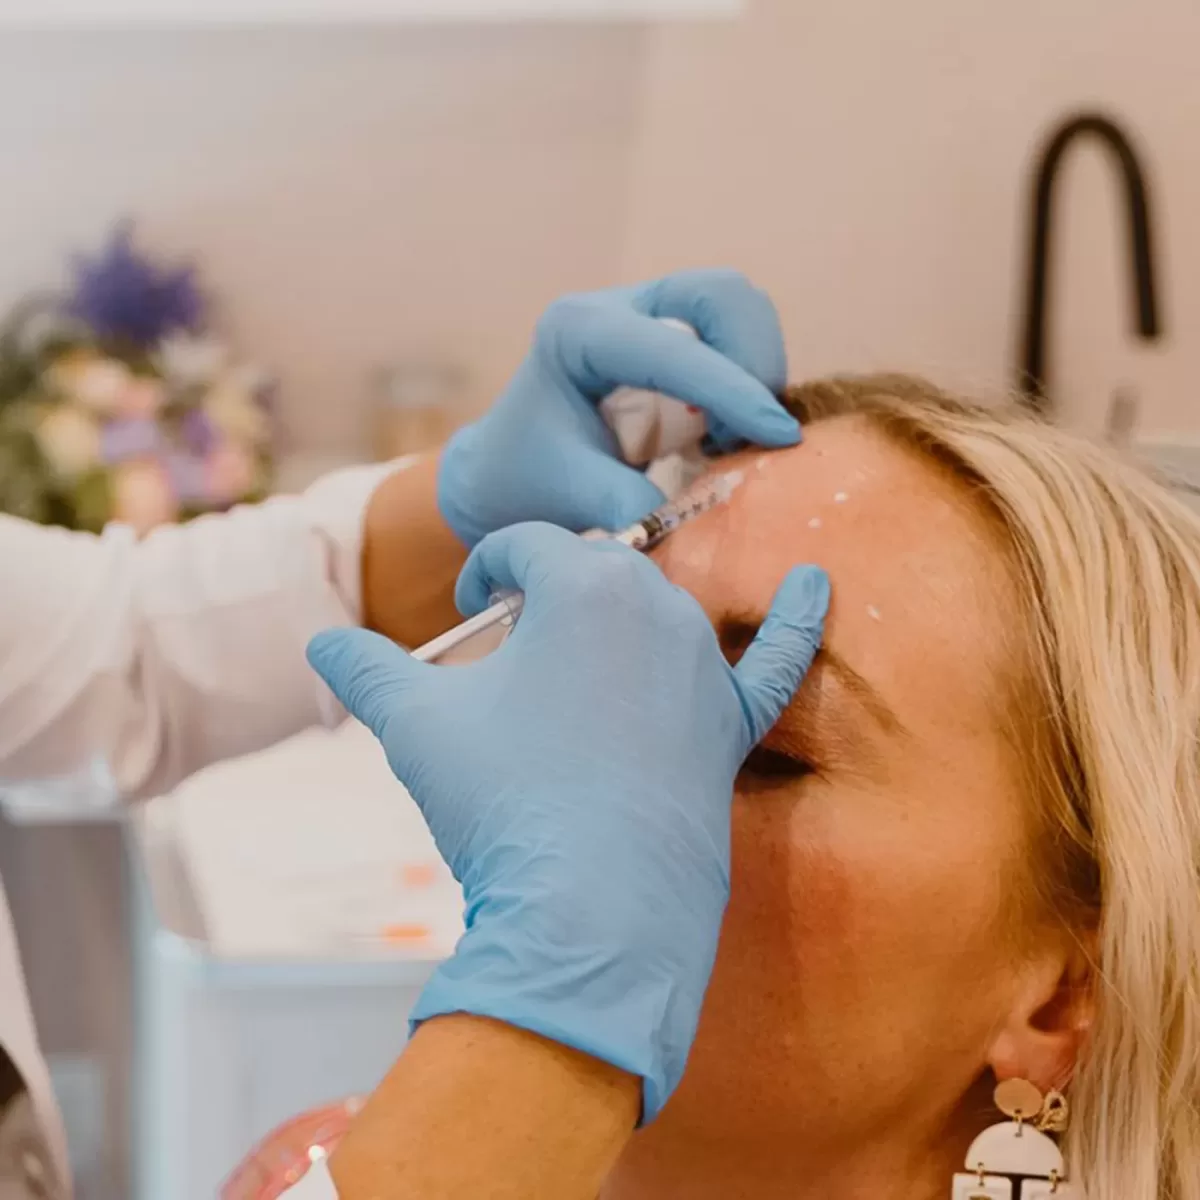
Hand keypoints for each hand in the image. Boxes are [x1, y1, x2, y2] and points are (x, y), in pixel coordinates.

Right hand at [307, 525, 827, 1119]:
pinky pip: (777, 662)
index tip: (465, 615)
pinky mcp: (731, 726)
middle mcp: (657, 607)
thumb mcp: (415, 723)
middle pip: (591, 575)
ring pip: (656, 617)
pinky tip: (821, 581)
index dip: (483, 574)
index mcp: (583, 584)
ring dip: (615, 626)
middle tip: (510, 657)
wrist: (590, 907)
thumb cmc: (501, 799)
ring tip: (574, 671)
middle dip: (544, 600)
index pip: (523, 547)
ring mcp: (703, 667)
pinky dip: (800, 621)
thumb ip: (363, 668)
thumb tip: (317, 639)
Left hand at [437, 269, 797, 545]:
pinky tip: (725, 432)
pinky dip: (749, 380)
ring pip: (737, 307)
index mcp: (577, 333)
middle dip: (751, 359)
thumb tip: (687, 513)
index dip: (731, 390)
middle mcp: (616, 308)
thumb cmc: (529, 480)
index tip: (778, 435)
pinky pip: (736, 335)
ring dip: (756, 370)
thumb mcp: (568, 496)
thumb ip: (623, 503)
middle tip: (747, 432)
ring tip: (729, 438)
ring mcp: (648, 313)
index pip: (671, 349)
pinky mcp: (674, 334)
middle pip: (719, 294)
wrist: (510, 470)